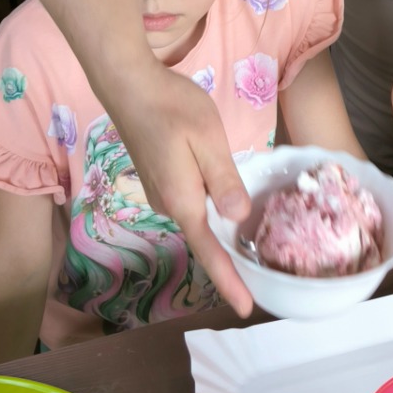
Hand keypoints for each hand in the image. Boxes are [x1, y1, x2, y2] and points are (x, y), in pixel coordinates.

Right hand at [105, 61, 254, 316]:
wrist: (128, 85)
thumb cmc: (171, 106)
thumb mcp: (208, 139)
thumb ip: (224, 180)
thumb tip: (237, 219)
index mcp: (182, 200)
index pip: (209, 250)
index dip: (229, 280)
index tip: (246, 308)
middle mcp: (167, 205)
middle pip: (206, 236)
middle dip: (232, 249)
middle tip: (264, 258)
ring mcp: (159, 194)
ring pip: (198, 215)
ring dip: (220, 217)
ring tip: (247, 216)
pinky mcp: (158, 180)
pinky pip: (190, 201)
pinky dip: (208, 201)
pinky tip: (220, 184)